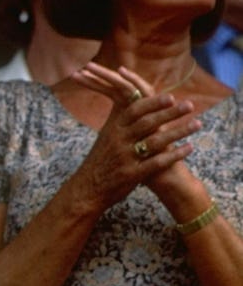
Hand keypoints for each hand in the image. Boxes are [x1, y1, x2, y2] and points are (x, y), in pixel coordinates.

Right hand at [71, 63, 200, 208]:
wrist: (88, 188)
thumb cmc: (101, 160)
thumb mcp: (106, 136)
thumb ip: (120, 119)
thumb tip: (131, 98)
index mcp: (113, 129)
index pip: (135, 110)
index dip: (153, 103)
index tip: (171, 96)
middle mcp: (119, 141)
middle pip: (147, 123)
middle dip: (170, 113)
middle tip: (189, 105)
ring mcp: (125, 158)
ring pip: (155, 141)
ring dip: (178, 132)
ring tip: (197, 124)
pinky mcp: (131, 175)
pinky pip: (157, 163)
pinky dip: (174, 155)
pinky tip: (189, 148)